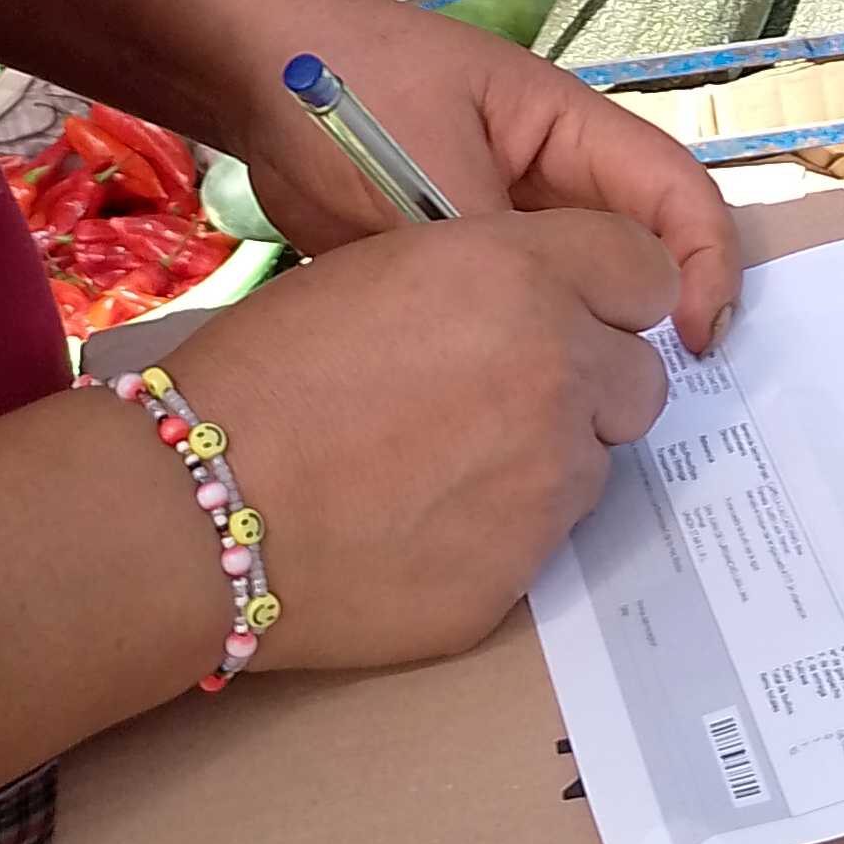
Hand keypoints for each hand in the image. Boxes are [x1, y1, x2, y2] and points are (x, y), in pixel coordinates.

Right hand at [176, 210, 674, 669]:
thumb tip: (541, 305)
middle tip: (504, 398)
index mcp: (522, 276)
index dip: (614, 294)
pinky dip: (500, 531)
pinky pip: (545, 541)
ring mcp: (550, 483)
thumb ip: (492, 280)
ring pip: (597, 464)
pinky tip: (419, 524)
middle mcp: (559, 372)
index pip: (647, 270)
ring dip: (547, 460)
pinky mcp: (525, 573)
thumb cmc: (264, 372)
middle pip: (641, 380)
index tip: (583, 313)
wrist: (197, 507)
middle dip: (592, 385)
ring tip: (442, 466)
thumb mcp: (384, 270)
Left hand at [234, 0, 741, 355]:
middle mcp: (552, 176)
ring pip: (577, 290)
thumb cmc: (346, 92)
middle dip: (656, 320)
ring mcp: (506, 216)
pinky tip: (511, 405)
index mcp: (568, 129)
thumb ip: (491, 248)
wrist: (249, 75)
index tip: (696, 341)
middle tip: (643, 403)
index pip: (676, 194)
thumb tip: (545, 332)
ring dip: (589, 345)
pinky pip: (513, 308)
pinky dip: (524, 351)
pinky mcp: (459, 257)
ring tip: (580, 416)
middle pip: (639, 250)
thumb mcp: (426, 173)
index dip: (707, 265)